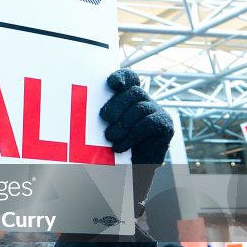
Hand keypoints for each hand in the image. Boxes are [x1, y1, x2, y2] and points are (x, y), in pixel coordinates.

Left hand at [99, 69, 173, 203]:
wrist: (131, 170)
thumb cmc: (111, 147)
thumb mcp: (101, 128)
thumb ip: (100, 115)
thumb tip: (81, 104)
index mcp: (128, 96)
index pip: (129, 77)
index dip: (122, 76)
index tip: (113, 84)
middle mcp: (144, 100)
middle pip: (134, 91)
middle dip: (117, 104)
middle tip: (104, 117)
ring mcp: (157, 110)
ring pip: (141, 107)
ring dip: (123, 124)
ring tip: (111, 138)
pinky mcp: (165, 124)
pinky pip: (149, 123)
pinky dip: (132, 135)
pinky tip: (120, 146)